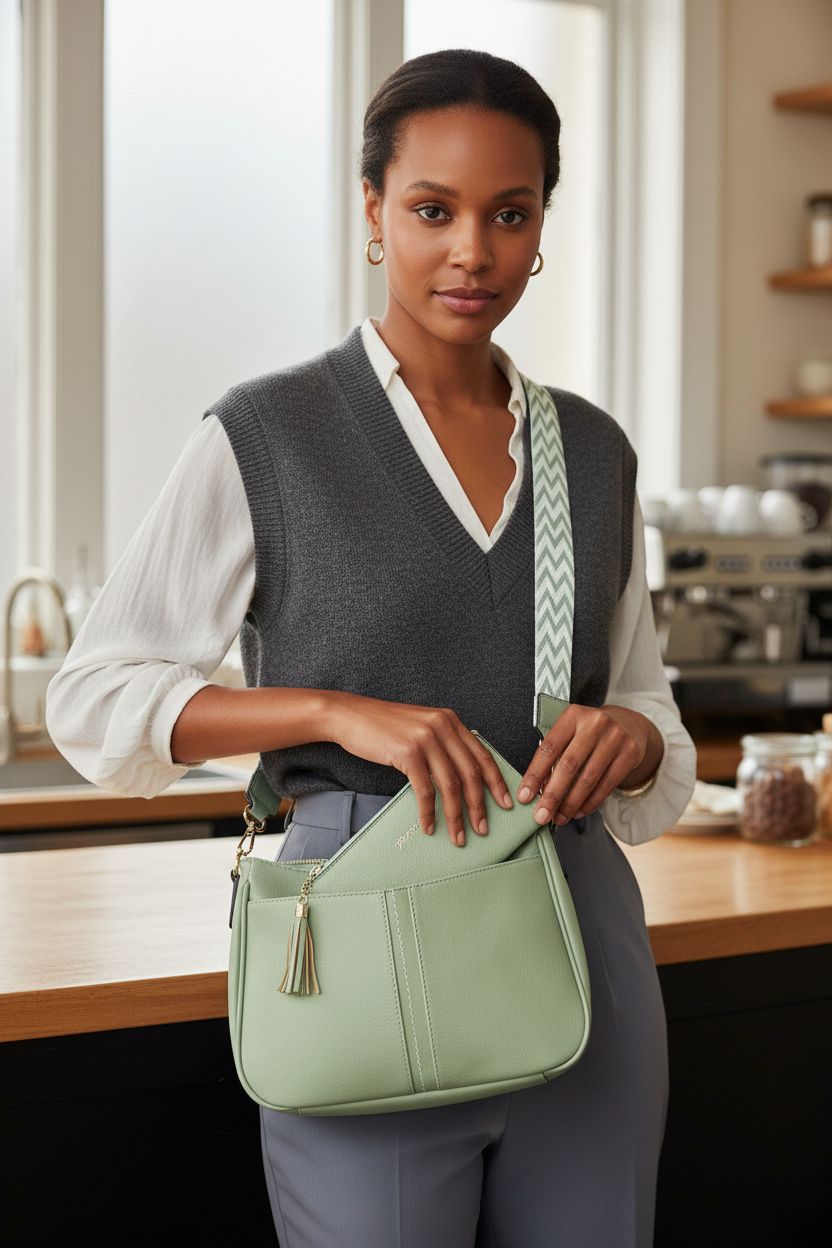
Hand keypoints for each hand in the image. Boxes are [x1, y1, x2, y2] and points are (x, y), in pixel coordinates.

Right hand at [324, 692, 513, 846]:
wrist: (349, 715)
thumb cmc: (383, 726)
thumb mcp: (421, 726)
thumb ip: (442, 742)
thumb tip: (461, 775)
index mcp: (450, 720)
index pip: (482, 754)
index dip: (496, 781)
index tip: (506, 803)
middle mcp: (442, 726)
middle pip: (471, 773)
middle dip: (480, 805)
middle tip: (484, 828)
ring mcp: (426, 739)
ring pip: (451, 785)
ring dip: (457, 815)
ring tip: (458, 836)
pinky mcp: (408, 752)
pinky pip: (425, 790)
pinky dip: (428, 812)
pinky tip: (429, 826)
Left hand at [515, 703, 660, 825]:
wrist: (629, 724)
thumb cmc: (590, 732)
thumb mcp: (571, 731)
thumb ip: (555, 755)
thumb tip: (538, 790)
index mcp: (573, 716)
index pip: (549, 748)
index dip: (535, 775)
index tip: (524, 796)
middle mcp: (595, 724)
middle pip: (569, 766)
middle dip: (552, 795)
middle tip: (541, 816)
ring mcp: (615, 738)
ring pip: (588, 779)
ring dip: (571, 804)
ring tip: (559, 818)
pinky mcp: (630, 754)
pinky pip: (607, 785)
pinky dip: (590, 803)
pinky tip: (578, 812)